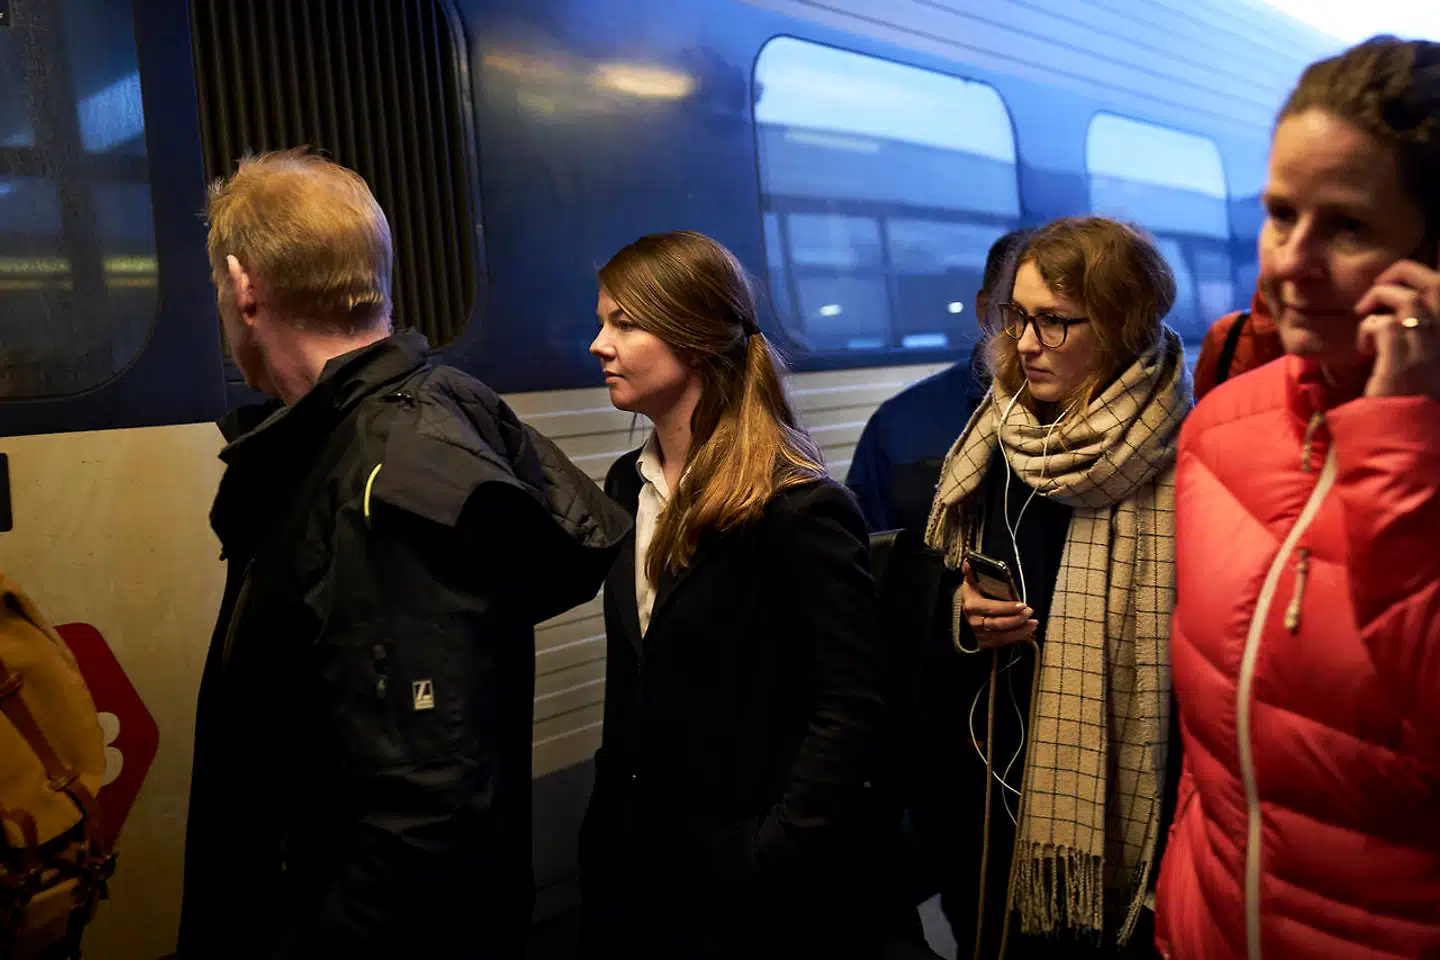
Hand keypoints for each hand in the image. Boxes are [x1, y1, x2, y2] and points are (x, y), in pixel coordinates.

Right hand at [960, 561, 1036, 647]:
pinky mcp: (985, 642)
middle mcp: (974, 622)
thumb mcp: (971, 582)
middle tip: (1030, 612)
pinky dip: (1016, 637)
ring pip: (1002, 635)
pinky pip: (1002, 641)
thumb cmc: (974, 593)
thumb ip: (971, 573)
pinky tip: (1027, 630)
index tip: (1023, 605)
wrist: (967, 610)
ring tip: (1033, 623)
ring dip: (1020, 630)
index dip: (1007, 608)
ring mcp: (979, 634)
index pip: (991, 608)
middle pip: (997, 624)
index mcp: (972, 606)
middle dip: (1016, 619)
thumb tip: (968, 562)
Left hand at [1353, 260, 1439, 400]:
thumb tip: (1394, 316)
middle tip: (1375, 289)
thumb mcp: (1420, 365)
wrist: (1405, 440)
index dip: (1425, 279)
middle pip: (1437, 283)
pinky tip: (1366, 349)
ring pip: (1408, 299)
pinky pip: (1384, 325)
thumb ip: (1415, 339)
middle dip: (1402, 272)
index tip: (1396, 289)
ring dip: (1379, 299)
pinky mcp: (1402, 362)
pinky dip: (1368, 329)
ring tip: (1365, 319)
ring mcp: (1428, 350)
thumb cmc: (1406, 404)